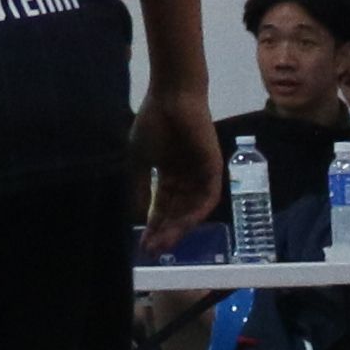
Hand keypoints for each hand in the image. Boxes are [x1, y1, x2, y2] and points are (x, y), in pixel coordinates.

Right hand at [135, 83, 221, 247]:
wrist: (172, 99)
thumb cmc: (154, 123)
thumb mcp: (139, 159)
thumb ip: (140, 187)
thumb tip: (136, 215)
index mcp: (168, 174)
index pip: (161, 206)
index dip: (152, 225)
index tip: (142, 244)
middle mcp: (185, 178)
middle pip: (175, 212)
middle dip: (164, 232)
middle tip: (153, 251)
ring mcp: (200, 175)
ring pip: (191, 210)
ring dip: (178, 228)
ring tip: (164, 243)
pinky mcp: (214, 170)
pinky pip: (207, 198)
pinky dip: (195, 213)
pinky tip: (182, 226)